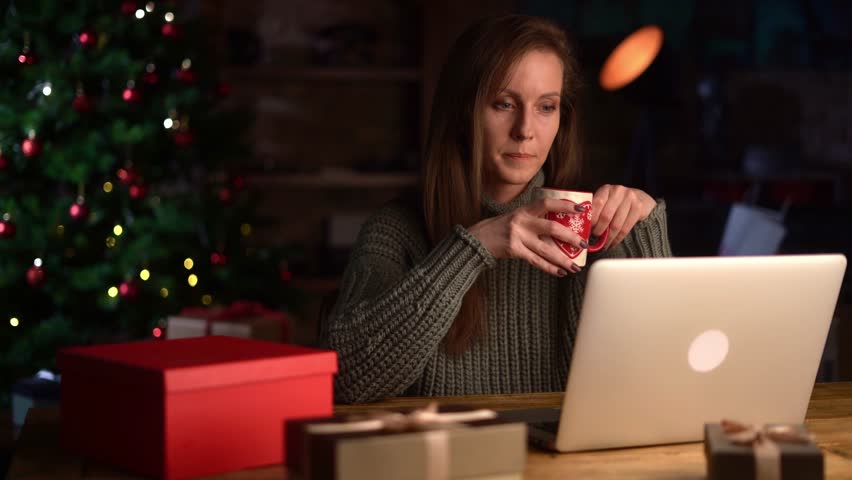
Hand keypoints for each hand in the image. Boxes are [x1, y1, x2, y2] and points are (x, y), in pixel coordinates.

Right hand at [469, 198, 587, 276]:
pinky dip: (549, 267)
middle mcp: (521, 221)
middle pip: (552, 228)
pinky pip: (535, 261)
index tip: (581, 210)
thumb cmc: (498, 228)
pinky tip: (560, 272)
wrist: (476, 239)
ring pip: (546, 249)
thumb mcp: (514, 217)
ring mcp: (517, 236)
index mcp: (523, 210)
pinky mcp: (513, 250)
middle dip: (570, 237)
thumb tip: (558, 228)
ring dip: (563, 259)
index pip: (547, 204)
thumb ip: (532, 220)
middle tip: (584, 244)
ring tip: (575, 266)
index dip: (565, 205)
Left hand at [590, 184, 656, 249]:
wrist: (639, 198)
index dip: (591, 219)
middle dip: (599, 230)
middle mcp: (618, 191)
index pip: (596, 204)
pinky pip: (626, 228)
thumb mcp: (605, 201)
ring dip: (608, 238)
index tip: (587, 229)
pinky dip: (617, 239)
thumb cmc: (616, 202)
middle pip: (606, 216)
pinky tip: (612, 243)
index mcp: (606, 189)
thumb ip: (595, 210)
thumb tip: (584, 228)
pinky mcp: (638, 208)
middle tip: (594, 238)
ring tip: (603, 245)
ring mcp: (630, 198)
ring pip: (616, 224)